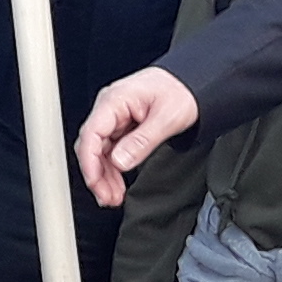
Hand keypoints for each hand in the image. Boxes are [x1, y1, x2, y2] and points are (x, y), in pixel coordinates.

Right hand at [75, 67, 198, 207]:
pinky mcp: (120, 127)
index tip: (95, 182)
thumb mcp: (167, 118)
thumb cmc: (180, 91)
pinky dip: (112, 169)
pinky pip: (110, 151)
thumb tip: (120, 161)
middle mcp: (109, 108)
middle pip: (91, 146)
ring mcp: (114, 118)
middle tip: (107, 197)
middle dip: (97, 174)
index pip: (91, 133)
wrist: (191, 83)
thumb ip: (142, 141)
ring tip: (113, 197)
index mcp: (115, 100)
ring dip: (104, 176)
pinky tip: (116, 184)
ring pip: (99, 152)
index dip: (90, 161)